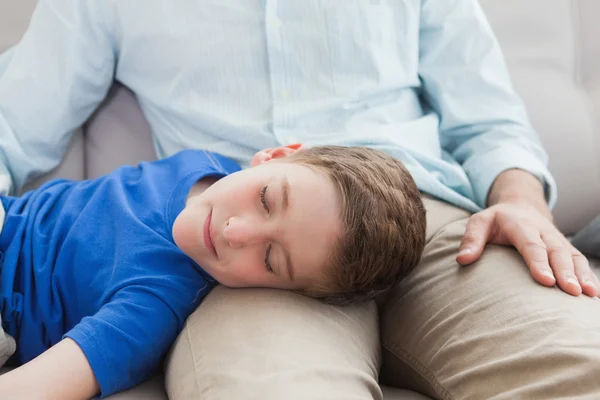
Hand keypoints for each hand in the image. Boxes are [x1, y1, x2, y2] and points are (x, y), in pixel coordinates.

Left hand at [456, 201, 599, 296]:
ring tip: (588, 295)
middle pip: (557, 251)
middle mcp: (543, 231)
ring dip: (582, 275)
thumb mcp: (479, 222)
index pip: (531, 244)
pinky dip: (589, 275)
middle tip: (571, 292)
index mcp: (521, 225)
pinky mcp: (566, 248)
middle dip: (565, 271)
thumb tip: (462, 259)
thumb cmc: (497, 220)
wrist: (520, 206)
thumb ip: (471, 239)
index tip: (545, 280)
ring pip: (573, 256)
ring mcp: (557, 240)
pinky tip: (594, 294)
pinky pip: (580, 261)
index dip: (538, 262)